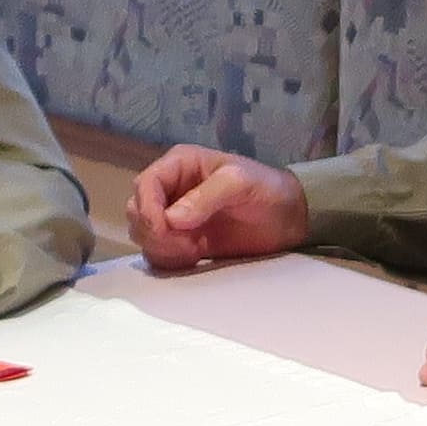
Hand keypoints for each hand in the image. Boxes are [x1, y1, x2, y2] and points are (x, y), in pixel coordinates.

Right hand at [130, 144, 308, 271]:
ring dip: (161, 248)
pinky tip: (193, 258)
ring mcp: (175, 218)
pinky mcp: (183, 242)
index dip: (147, 207)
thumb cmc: (266, 189)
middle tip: (185, 245)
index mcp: (180, 165)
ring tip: (193, 251)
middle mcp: (171, 190)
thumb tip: (172, 219)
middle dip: (153, 231)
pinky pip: (159, 253)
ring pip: (143, 234)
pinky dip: (168, 260)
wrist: (289, 217)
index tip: (163, 228)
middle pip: (137, 211)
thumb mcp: (239, 183)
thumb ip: (206, 197)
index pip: (145, 184)